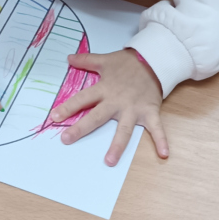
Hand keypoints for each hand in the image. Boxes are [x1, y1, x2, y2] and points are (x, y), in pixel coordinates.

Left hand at [49, 49, 167, 166]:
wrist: (154, 59)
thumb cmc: (129, 63)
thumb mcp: (105, 60)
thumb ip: (87, 60)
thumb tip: (68, 58)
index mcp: (105, 89)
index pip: (83, 99)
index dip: (68, 107)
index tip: (54, 117)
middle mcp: (117, 101)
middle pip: (97, 117)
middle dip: (81, 128)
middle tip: (66, 140)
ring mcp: (134, 108)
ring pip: (124, 129)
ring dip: (118, 145)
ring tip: (109, 161)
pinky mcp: (150, 111)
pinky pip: (156, 127)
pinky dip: (161, 140)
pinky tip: (164, 153)